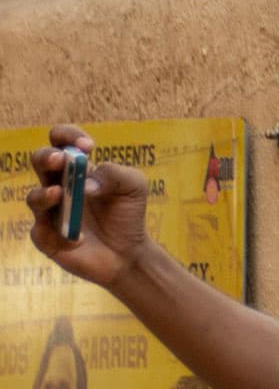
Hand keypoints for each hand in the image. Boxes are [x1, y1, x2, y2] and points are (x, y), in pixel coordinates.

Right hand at [22, 128, 155, 287]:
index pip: (61, 141)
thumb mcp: (134, 187)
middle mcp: (58, 185)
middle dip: (47, 157)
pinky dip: (59, 235)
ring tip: (61, 195)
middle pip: (40, 162)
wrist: (129, 253)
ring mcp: (50, 211)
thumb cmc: (127, 214)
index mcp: (76, 168)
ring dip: (45, 195)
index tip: (88, 145)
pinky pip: (42, 234)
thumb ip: (116, 174)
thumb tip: (87, 183)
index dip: (68, 136)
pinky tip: (79, 239)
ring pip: (34, 198)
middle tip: (61, 160)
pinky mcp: (48, 238)